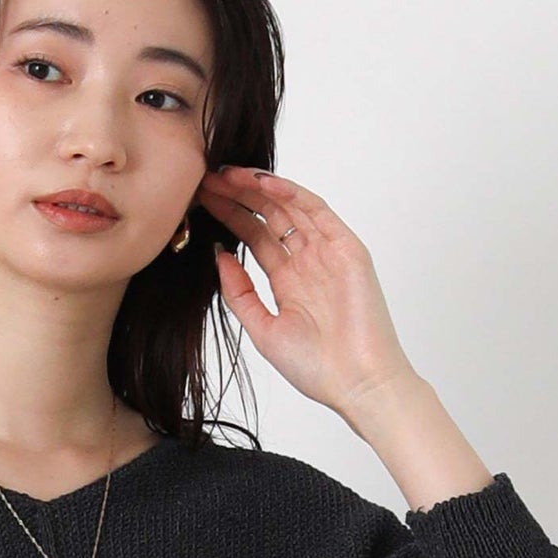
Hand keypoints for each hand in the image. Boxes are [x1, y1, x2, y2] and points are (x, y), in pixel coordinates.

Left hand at [197, 166, 419, 415]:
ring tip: (227, 174)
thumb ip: (239, 293)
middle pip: (268, 216)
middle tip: (207, 179)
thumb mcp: (262, 329)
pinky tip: (263, 183)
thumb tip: (218, 256)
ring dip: (259, 188)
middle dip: (238, 196)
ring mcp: (328, 253)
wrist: (356, 383)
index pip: (254, 237)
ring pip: (290, 207)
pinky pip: (317, 212)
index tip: (202, 201)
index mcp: (288, 281)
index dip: (229, 216)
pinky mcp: (348, 249)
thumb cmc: (316, 367)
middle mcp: (308, 262)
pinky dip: (291, 193)